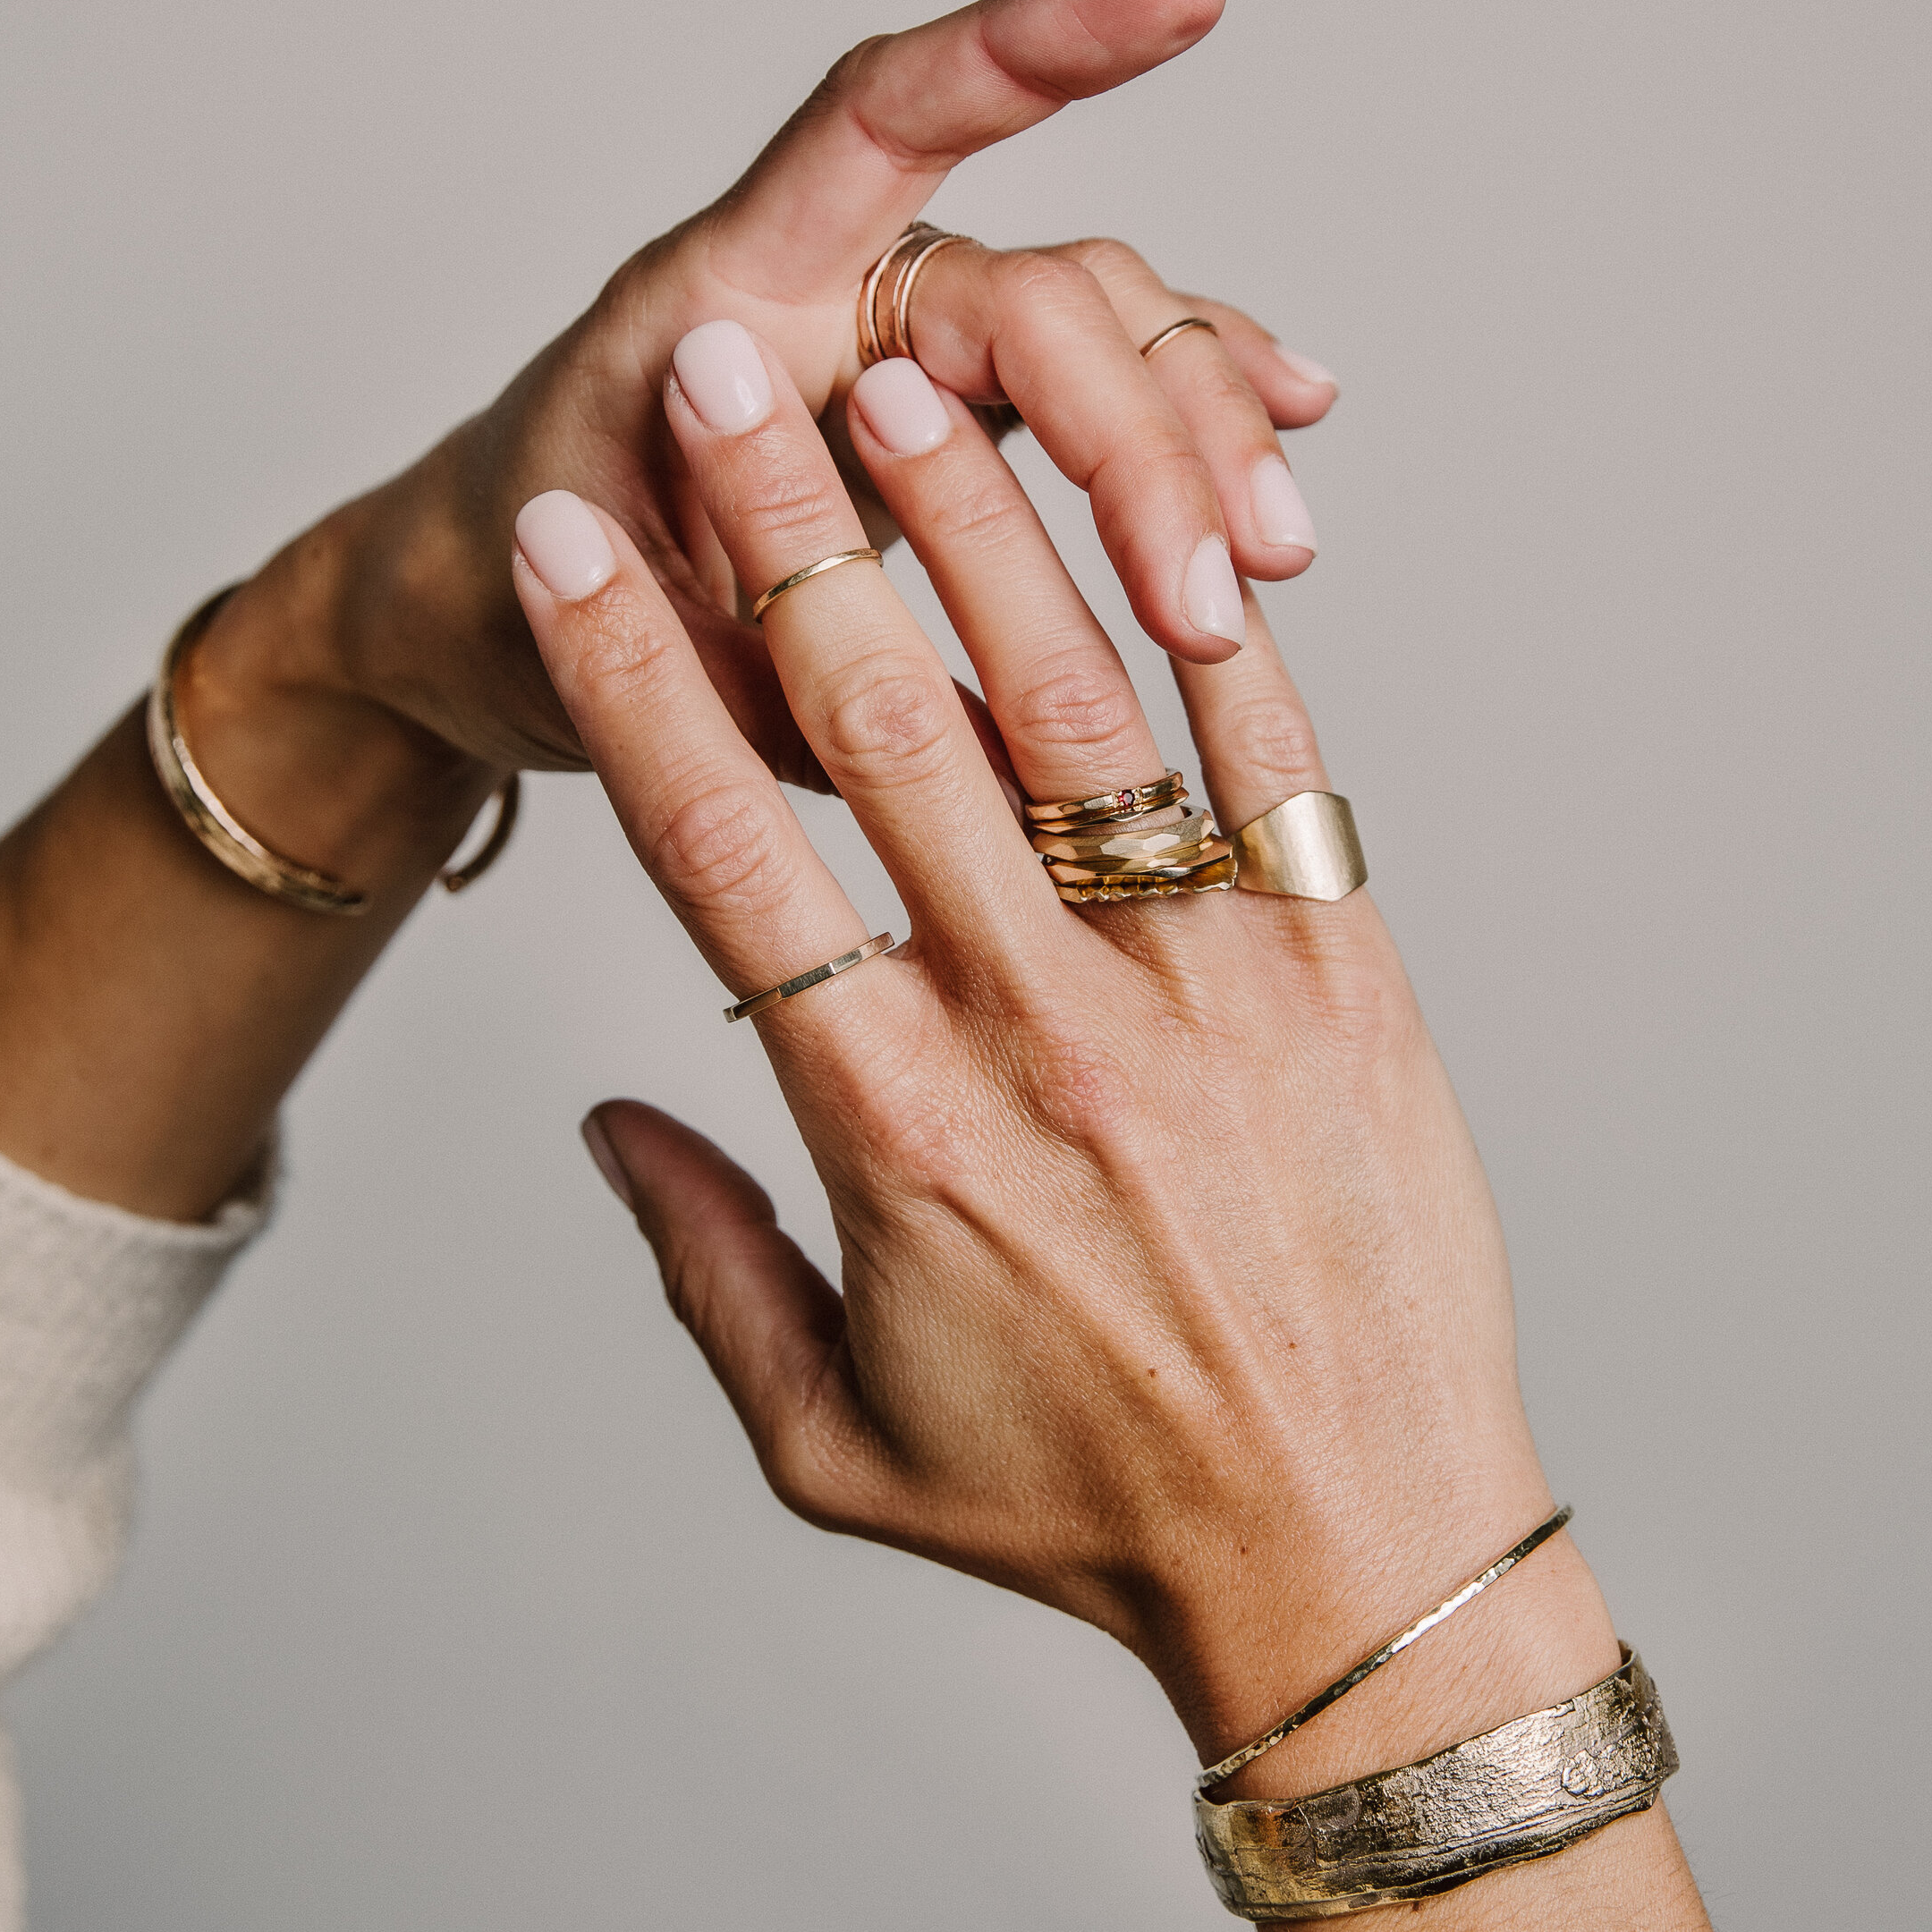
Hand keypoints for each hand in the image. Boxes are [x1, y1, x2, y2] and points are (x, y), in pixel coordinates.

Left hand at [198, 0, 1336, 831]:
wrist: (471, 623)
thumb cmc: (522, 614)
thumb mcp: (626, 658)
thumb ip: (777, 648)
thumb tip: (977, 697)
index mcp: (723, 297)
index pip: (886, 116)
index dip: (1033, 44)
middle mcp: (826, 293)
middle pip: (1041, 294)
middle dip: (1149, 434)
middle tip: (1210, 597)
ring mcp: (896, 347)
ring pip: (1095, 339)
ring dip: (1196, 441)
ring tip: (1270, 565)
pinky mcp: (940, 415)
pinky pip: (1093, 388)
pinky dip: (1191, 410)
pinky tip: (1290, 435)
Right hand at [507, 317, 1608, 1765]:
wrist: (1360, 1565)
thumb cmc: (1090, 1514)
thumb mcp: (833, 1445)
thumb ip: (703, 1268)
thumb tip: (604, 1118)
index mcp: (893, 1132)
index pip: (724, 858)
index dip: (632, 679)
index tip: (572, 544)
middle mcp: (1042, 1033)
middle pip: (883, 733)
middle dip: (785, 529)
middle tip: (720, 366)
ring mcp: (1208, 991)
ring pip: (1072, 711)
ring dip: (981, 529)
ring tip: (904, 371)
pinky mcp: (1345, 974)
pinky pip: (1267, 760)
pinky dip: (1199, 620)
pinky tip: (1144, 494)